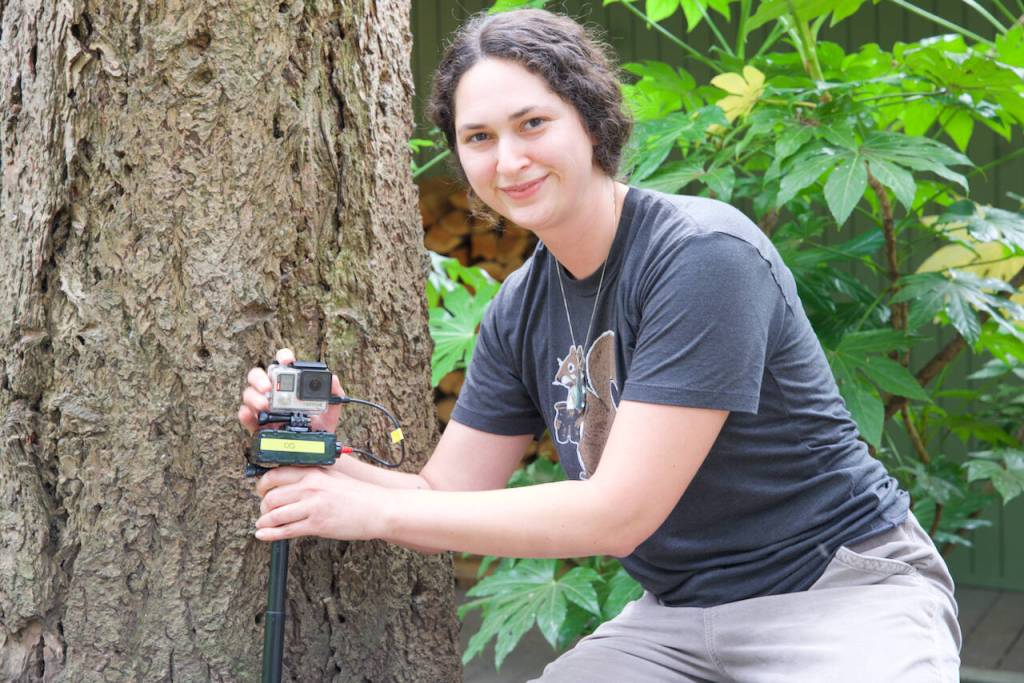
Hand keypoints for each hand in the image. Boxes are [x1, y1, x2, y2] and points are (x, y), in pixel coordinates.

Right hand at [237, 347, 343, 434]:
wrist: (316, 449)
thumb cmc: (321, 424)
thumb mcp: (332, 408)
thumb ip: (335, 392)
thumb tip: (332, 379)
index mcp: (290, 383)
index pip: (282, 364)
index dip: (282, 357)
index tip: (287, 361)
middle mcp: (273, 392)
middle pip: (257, 376)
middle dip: (260, 378)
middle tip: (268, 387)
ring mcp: (263, 407)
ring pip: (249, 394)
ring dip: (254, 397)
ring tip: (265, 405)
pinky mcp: (258, 424)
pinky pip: (246, 416)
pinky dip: (246, 414)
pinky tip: (252, 415)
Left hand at [254, 466, 386, 541]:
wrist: (378, 509)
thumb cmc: (358, 494)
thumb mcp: (332, 477)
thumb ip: (311, 476)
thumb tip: (288, 482)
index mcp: (313, 472)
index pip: (275, 474)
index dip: (262, 484)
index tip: (261, 491)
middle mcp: (310, 486)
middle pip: (271, 496)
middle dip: (263, 506)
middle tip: (264, 511)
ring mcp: (313, 506)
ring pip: (275, 514)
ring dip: (264, 521)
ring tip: (263, 524)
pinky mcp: (317, 524)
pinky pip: (286, 530)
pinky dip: (270, 534)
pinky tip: (262, 535)